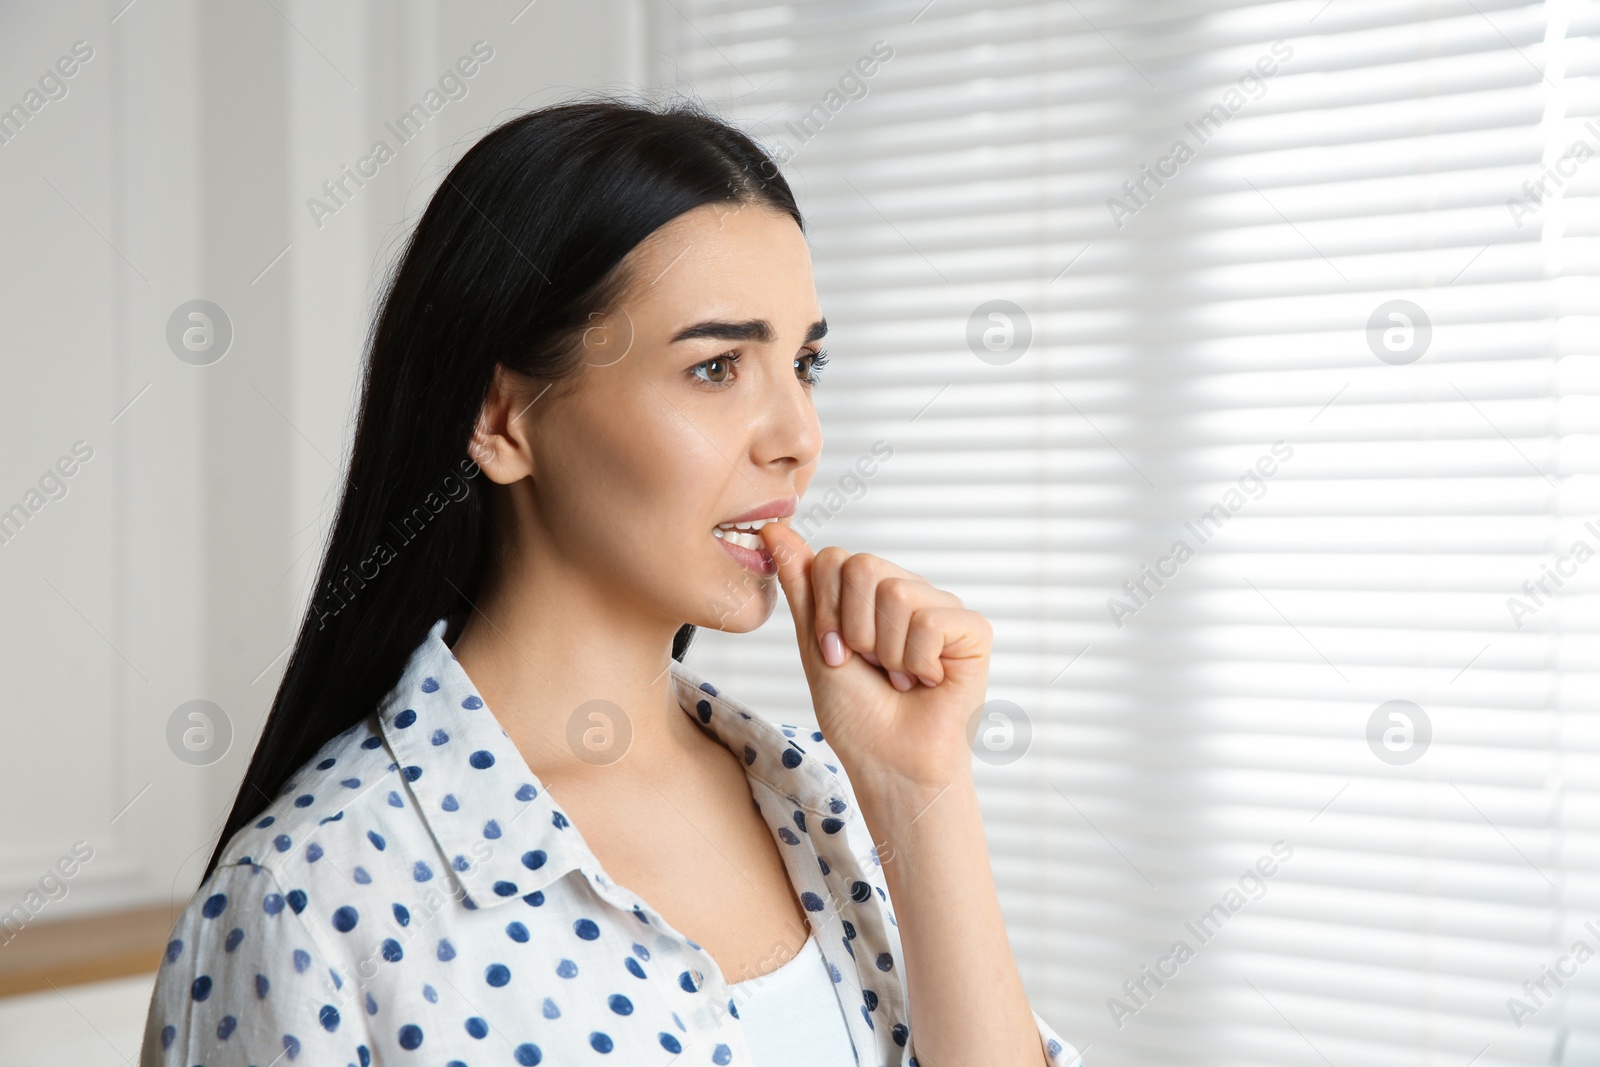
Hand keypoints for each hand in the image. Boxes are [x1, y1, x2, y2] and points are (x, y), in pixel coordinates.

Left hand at [760, 521, 990, 792]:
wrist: (888, 763)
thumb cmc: (856, 714)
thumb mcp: (815, 644)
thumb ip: (802, 585)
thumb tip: (775, 529)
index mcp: (870, 593)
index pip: (833, 558)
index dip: (825, 612)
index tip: (836, 654)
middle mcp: (908, 591)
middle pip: (862, 567)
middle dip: (853, 629)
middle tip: (870, 665)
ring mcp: (942, 607)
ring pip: (896, 593)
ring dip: (886, 651)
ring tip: (900, 676)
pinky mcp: (974, 630)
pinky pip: (931, 621)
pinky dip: (918, 662)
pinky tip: (927, 681)